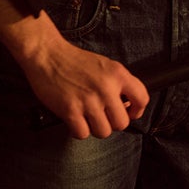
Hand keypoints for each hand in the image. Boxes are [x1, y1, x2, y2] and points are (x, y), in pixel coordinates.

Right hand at [12, 14, 147, 138]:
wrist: (47, 54)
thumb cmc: (74, 60)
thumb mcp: (105, 65)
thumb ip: (118, 83)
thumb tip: (127, 105)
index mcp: (117, 74)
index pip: (142, 99)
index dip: (136, 111)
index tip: (129, 113)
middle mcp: (106, 88)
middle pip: (122, 123)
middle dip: (112, 122)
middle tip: (102, 116)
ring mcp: (88, 100)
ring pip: (103, 132)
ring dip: (95, 128)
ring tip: (87, 118)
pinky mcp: (70, 110)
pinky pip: (83, 134)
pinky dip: (78, 130)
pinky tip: (75, 121)